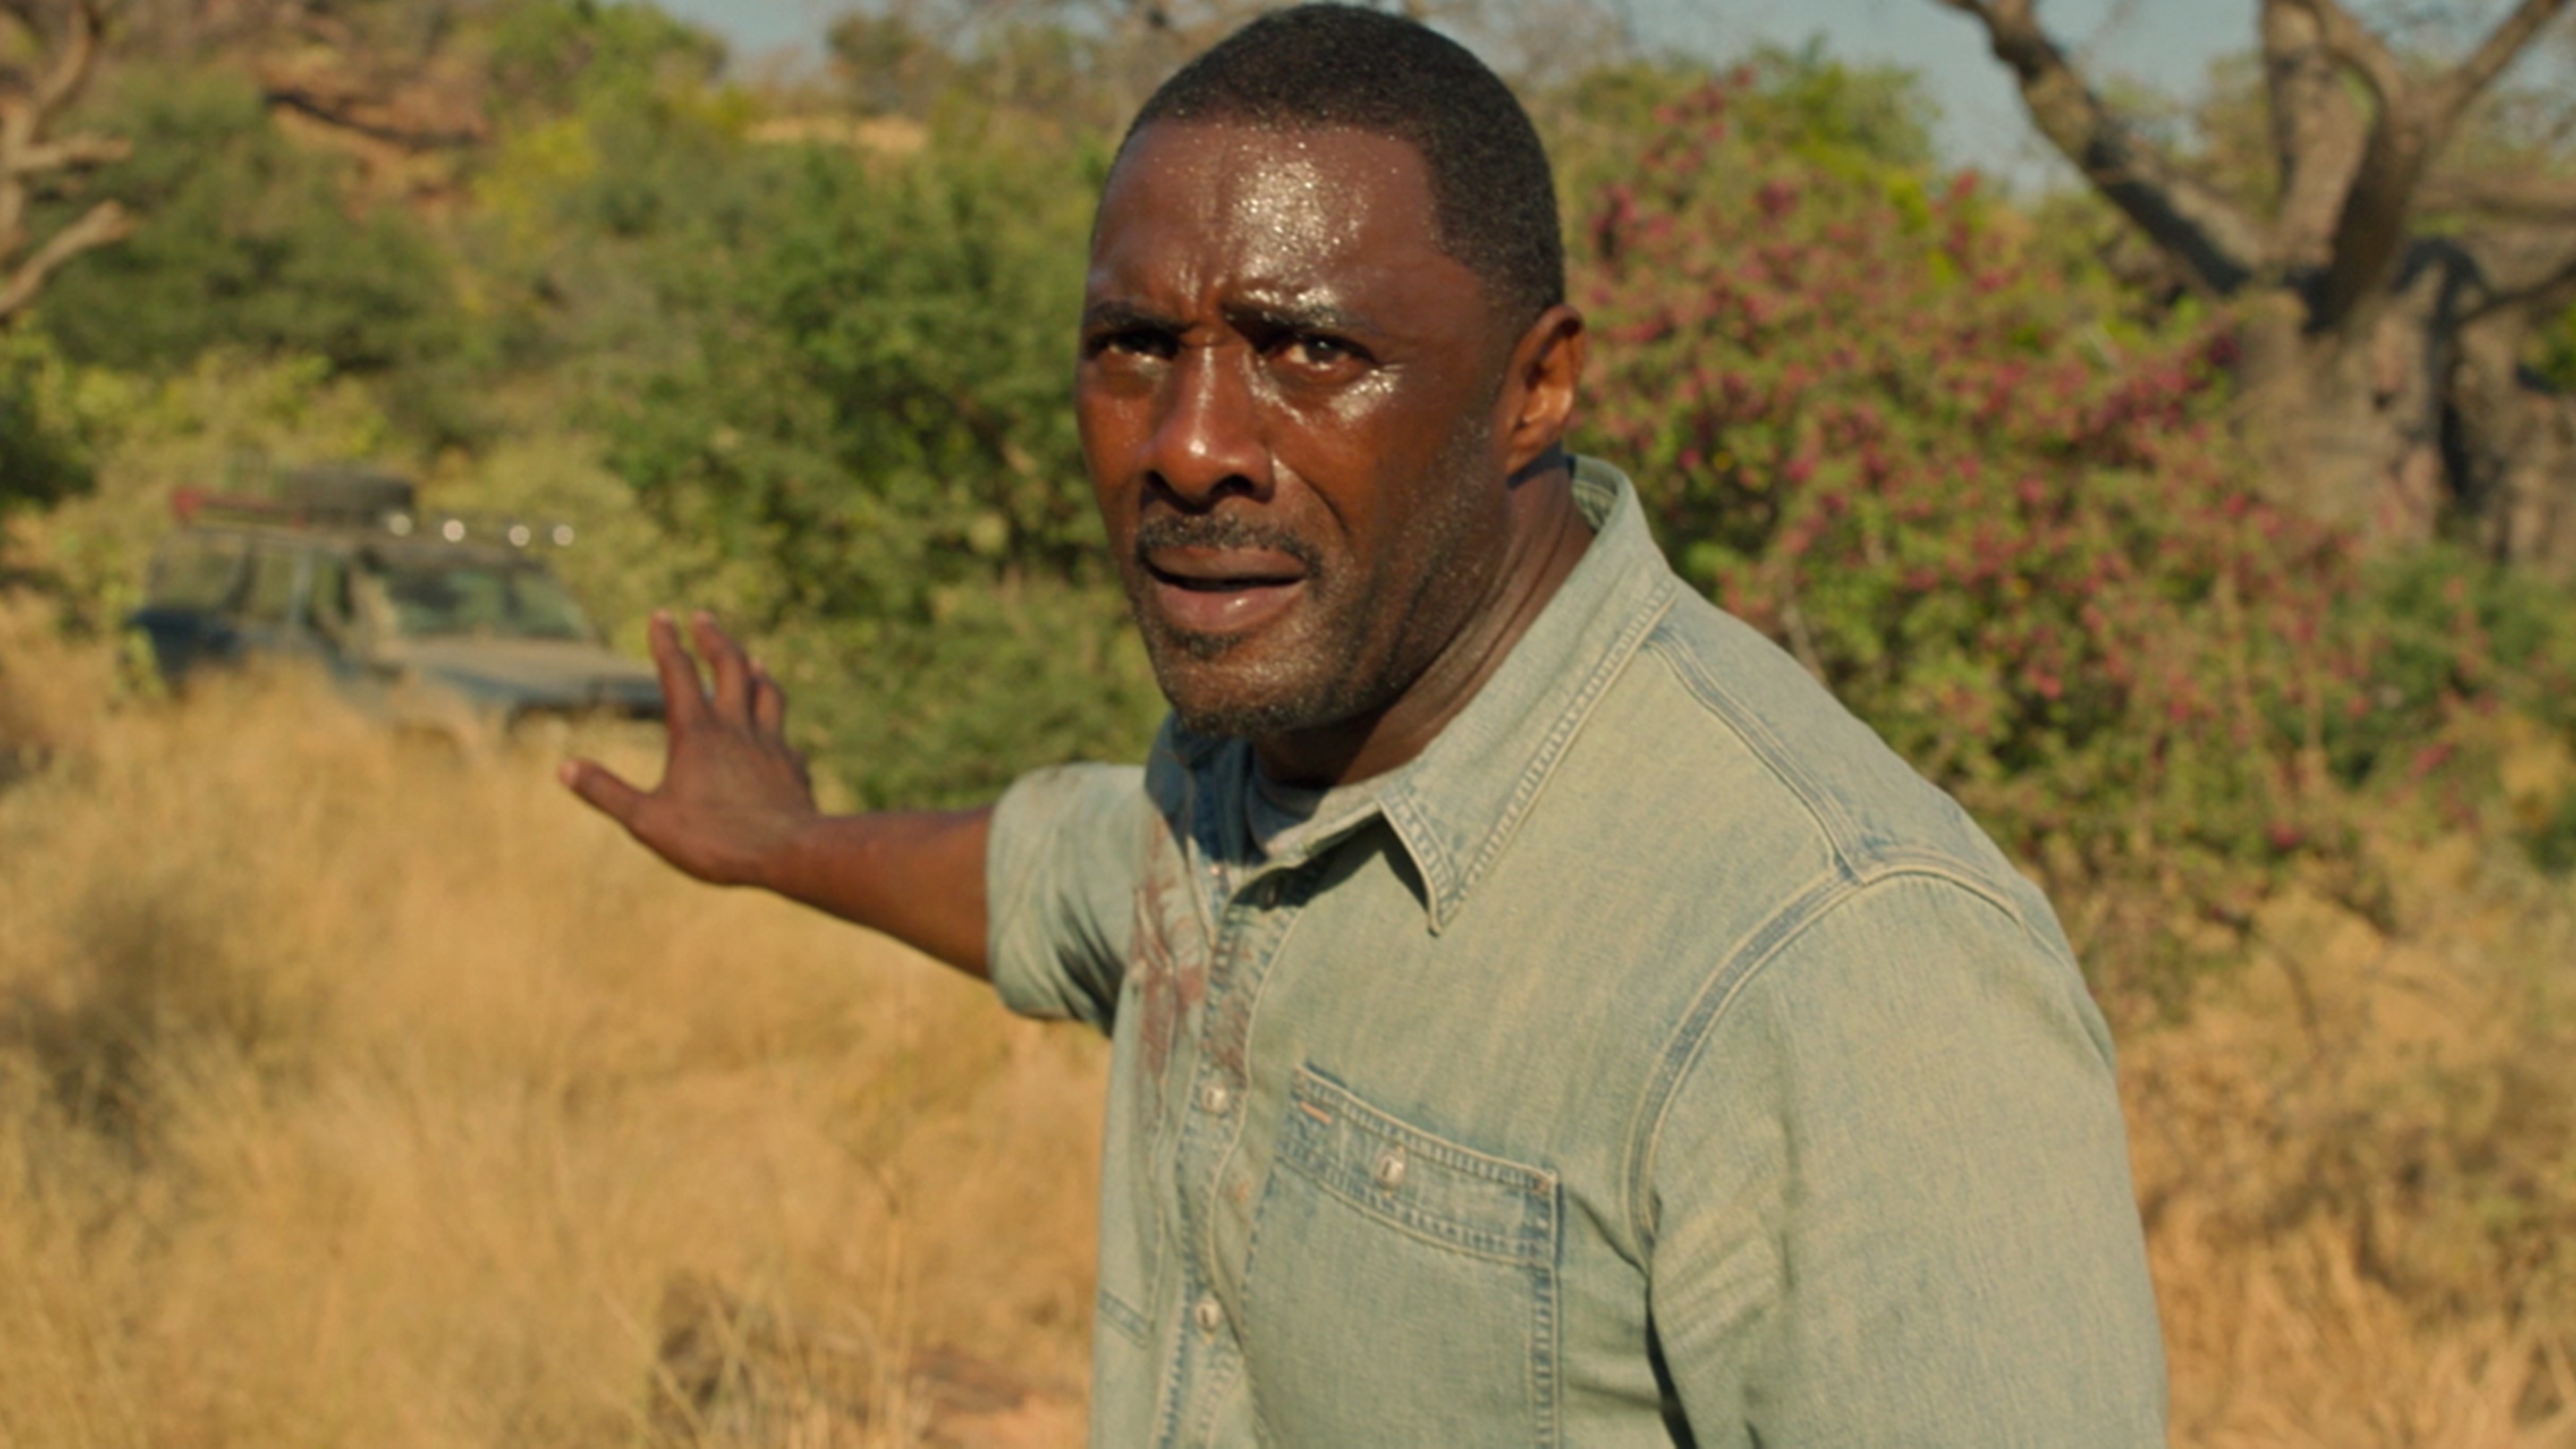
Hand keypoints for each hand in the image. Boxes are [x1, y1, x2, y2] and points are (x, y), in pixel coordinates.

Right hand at [561, 610, 818, 887]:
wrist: (789, 853)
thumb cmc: (716, 840)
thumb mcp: (647, 820)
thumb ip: (606, 792)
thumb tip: (564, 768)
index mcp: (697, 733)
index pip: (678, 672)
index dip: (666, 641)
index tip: (661, 615)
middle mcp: (736, 727)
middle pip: (729, 666)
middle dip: (714, 638)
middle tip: (703, 618)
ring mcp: (770, 743)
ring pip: (767, 692)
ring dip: (755, 671)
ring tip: (752, 659)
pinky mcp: (793, 765)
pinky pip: (784, 736)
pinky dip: (777, 727)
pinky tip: (778, 735)